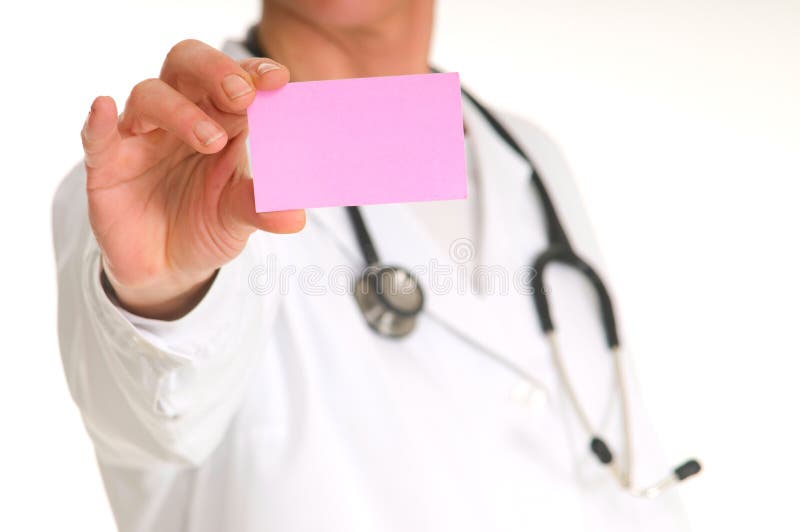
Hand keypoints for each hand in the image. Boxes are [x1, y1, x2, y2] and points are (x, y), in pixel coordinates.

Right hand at [81, 40, 303, 318]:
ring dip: (181, 111)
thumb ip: (263, 209)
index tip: (278, 80)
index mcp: (221, 121)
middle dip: (215, 72)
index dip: (254, 73)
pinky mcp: (107, 165)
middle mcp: (180, 117)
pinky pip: (97, 135)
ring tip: (211, 142)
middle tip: (242, 95)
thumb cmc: (207, 226)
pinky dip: (98, 120)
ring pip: (150, 96)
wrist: (168, 268)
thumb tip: (295, 216)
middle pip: (187, 66)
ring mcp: (141, 137)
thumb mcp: (239, 217)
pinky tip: (104, 107)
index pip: (235, 81)